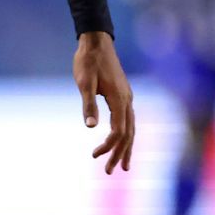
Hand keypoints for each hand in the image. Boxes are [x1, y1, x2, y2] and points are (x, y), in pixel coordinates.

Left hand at [75, 31, 134, 173]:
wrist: (96, 42)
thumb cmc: (88, 61)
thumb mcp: (84, 83)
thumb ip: (88, 105)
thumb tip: (90, 127)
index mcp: (119, 99)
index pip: (118, 131)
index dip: (108, 146)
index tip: (95, 156)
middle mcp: (127, 100)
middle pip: (128, 134)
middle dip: (120, 154)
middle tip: (110, 172)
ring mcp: (127, 97)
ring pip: (131, 128)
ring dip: (125, 147)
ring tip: (122, 165)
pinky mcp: (124, 94)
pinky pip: (129, 120)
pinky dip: (126, 134)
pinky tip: (121, 140)